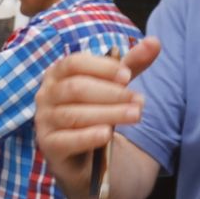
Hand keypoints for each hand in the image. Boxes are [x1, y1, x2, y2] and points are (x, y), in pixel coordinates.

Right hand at [34, 38, 157, 198]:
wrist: (85, 157)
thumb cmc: (97, 113)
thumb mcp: (114, 87)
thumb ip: (132, 65)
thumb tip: (155, 42)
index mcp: (58, 75)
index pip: (74, 63)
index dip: (102, 68)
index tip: (127, 76)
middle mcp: (46, 96)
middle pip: (76, 88)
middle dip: (112, 94)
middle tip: (139, 101)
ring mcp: (44, 122)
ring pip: (74, 114)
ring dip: (108, 114)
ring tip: (135, 115)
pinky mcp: (49, 147)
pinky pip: (66, 140)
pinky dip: (88, 136)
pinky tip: (108, 135)